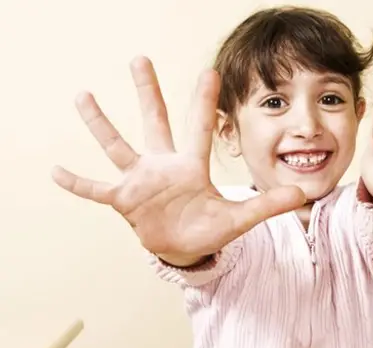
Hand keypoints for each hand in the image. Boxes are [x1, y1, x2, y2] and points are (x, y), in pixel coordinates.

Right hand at [52, 57, 304, 264]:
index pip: (198, 128)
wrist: (185, 249)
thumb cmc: (210, 230)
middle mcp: (164, 166)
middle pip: (155, 123)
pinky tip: (55, 171)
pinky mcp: (125, 201)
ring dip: (101, 124)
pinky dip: (79, 183)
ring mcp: (141, 181)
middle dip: (148, 93)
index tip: (209, 71)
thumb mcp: (240, 218)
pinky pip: (97, 189)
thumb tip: (302, 194)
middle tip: (139, 59)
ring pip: (119, 146)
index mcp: (192, 167)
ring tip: (83, 95)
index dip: (204, 102)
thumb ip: (268, 206)